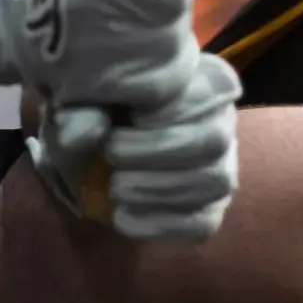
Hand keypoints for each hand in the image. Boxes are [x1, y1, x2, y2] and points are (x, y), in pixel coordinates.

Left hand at [29, 51, 241, 244]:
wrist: (95, 151)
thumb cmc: (96, 112)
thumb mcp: (80, 102)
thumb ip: (81, 111)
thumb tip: (86, 133)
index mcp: (200, 78)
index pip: (210, 89)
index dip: (169, 108)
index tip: (129, 116)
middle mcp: (222, 120)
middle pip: (214, 140)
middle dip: (159, 151)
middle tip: (111, 156)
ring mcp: (222, 166)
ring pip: (213, 182)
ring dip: (158, 189)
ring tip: (115, 189)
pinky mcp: (210, 207)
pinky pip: (203, 221)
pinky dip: (162, 224)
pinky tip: (123, 219)